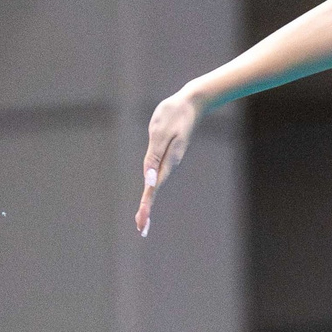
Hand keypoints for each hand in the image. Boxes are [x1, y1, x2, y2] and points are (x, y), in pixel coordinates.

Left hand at [137, 90, 201, 236]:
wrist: (191, 103)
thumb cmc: (174, 114)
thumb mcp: (160, 133)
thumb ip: (154, 157)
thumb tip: (148, 180)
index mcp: (168, 161)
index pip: (153, 188)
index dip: (146, 205)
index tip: (142, 221)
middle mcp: (169, 164)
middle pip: (155, 191)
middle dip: (147, 209)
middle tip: (141, 229)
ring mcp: (168, 160)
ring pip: (155, 185)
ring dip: (148, 202)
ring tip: (142, 219)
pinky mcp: (166, 155)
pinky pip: (156, 175)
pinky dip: (151, 188)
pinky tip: (149, 196)